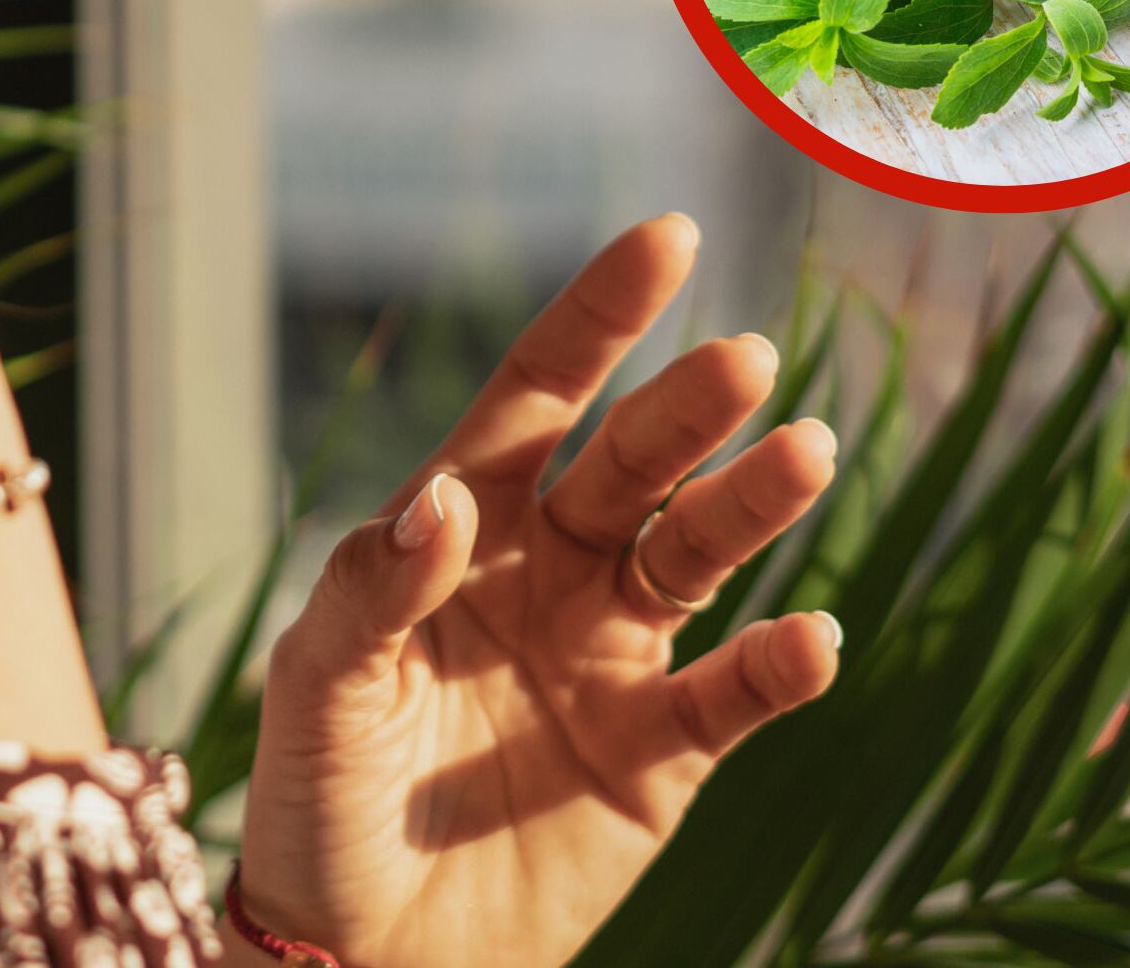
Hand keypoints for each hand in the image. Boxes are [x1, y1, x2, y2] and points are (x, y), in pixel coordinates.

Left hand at [240, 216, 840, 967]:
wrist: (356, 957)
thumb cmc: (314, 804)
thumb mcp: (317, 685)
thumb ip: (371, 587)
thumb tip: (442, 498)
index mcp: (462, 527)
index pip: (540, 395)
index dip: (600, 315)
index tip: (669, 233)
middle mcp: (550, 572)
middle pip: (633, 463)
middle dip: (687, 408)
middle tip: (745, 359)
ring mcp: (610, 658)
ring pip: (699, 556)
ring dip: (754, 505)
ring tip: (807, 450)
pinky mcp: (657, 759)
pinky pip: (730, 698)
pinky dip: (778, 667)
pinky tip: (814, 635)